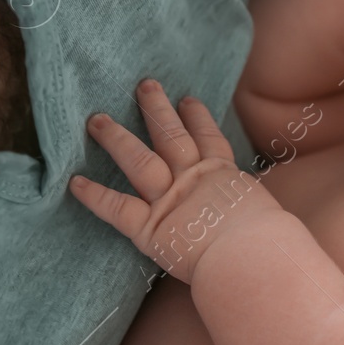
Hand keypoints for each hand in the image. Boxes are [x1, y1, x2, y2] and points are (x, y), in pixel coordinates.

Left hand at [70, 79, 283, 283]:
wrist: (253, 259)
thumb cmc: (269, 244)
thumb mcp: (265, 215)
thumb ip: (252, 210)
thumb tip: (262, 220)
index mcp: (224, 177)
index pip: (209, 140)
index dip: (198, 118)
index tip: (188, 99)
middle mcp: (194, 180)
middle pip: (171, 136)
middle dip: (155, 109)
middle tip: (143, 86)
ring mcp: (169, 200)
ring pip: (138, 160)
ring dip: (116, 138)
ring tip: (97, 119)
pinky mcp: (149, 227)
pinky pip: (116, 207)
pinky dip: (94, 195)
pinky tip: (74, 182)